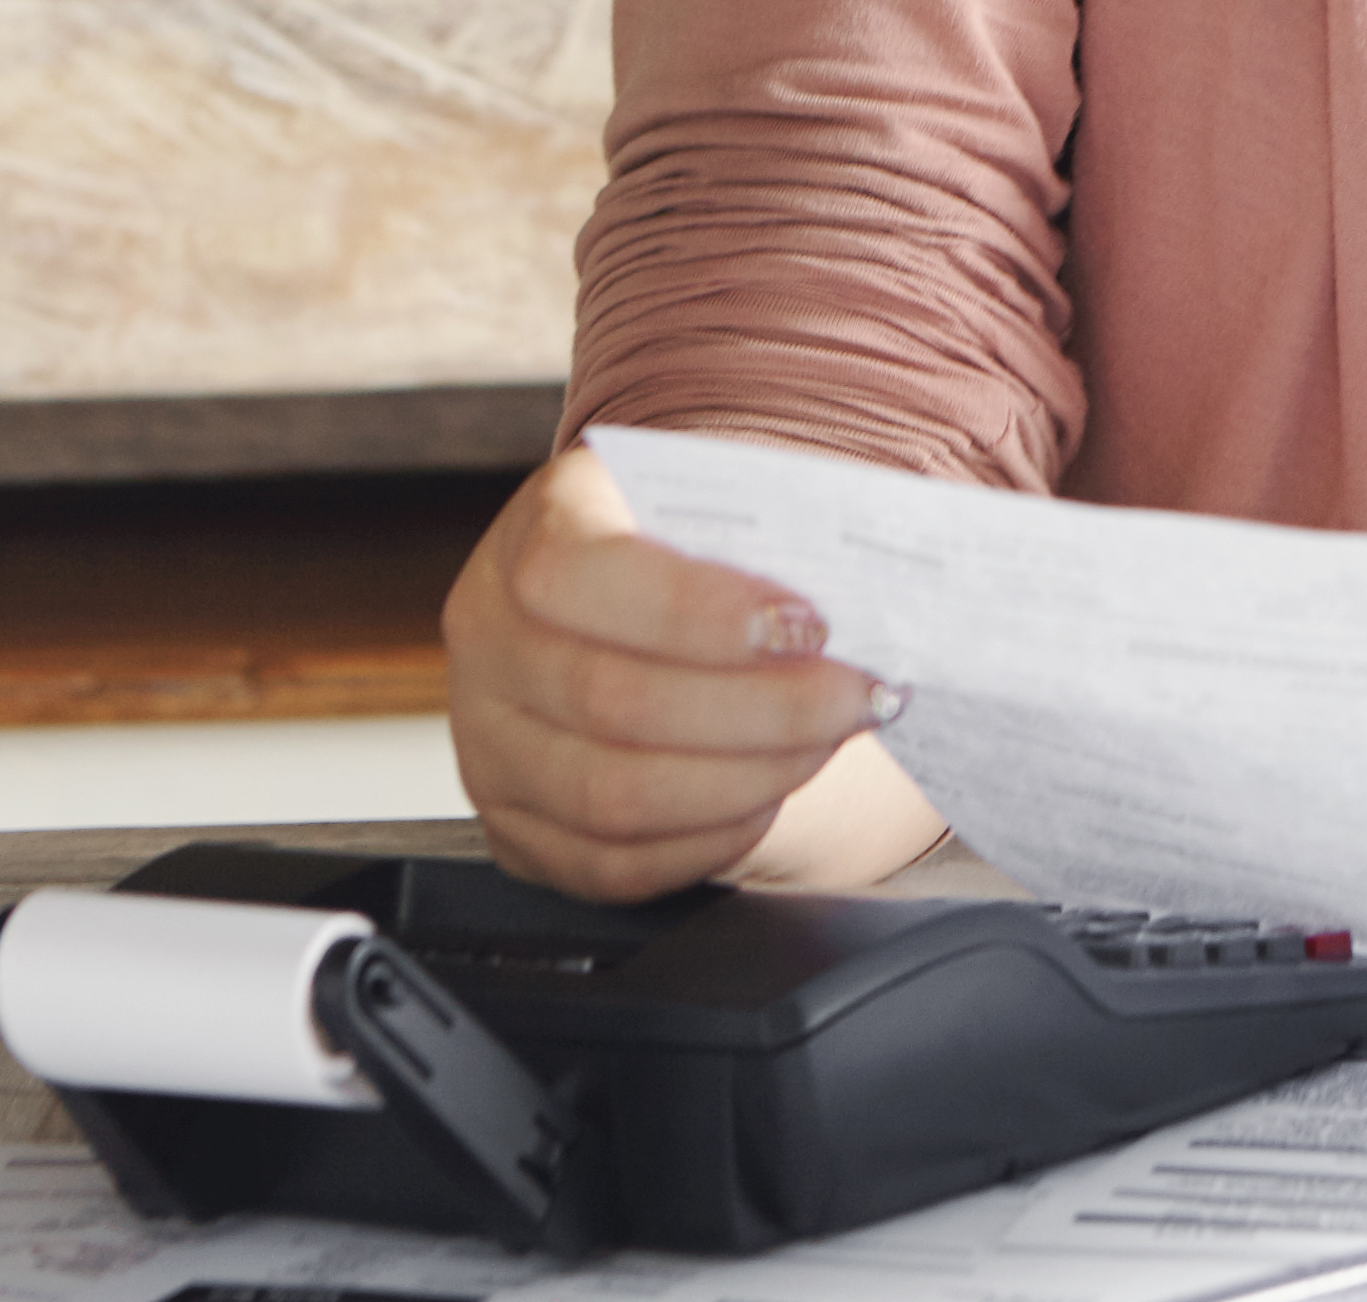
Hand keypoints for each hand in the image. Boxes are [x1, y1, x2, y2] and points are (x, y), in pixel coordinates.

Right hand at [445, 446, 904, 899]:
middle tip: (858, 696)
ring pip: (614, 795)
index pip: (580, 576)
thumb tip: (877, 587)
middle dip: (763, 710)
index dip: (698, 611)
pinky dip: (708, 839)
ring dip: (747, 777)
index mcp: (536, 532)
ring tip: (826, 743)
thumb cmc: (699, 549)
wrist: (644, 602)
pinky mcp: (518, 831)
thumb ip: (774, 532)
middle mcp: (491, 640)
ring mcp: (489, 745)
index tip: (807, 622)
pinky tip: (766, 797)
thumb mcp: (722, 502)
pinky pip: (612, 864)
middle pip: (615, 700)